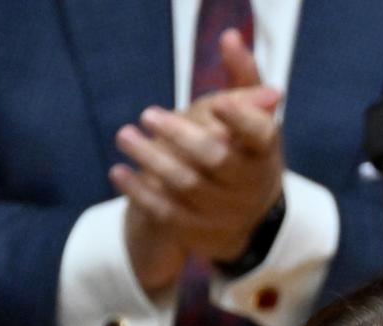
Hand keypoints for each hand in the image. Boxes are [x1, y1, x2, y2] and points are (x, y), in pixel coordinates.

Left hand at [111, 31, 284, 276]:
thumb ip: (241, 79)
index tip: (219, 104)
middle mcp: (250, 185)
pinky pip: (165, 213)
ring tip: (124, 136)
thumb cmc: (242, 152)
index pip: (260, 135)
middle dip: (181, 136)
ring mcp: (225, 212)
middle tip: (148, 114)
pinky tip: (118, 172)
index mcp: (265, 151)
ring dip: (151, 160)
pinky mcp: (198, 231)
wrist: (243, 216)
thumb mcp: (249, 118)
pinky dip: (139, 192)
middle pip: (215, 159)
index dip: (241, 121)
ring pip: (185, 185)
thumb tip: (230, 36)